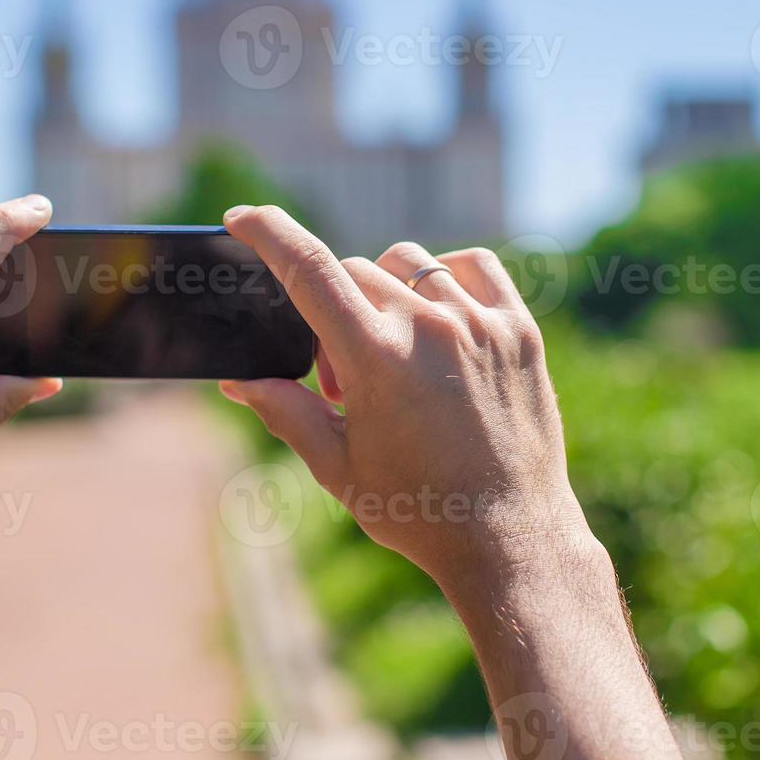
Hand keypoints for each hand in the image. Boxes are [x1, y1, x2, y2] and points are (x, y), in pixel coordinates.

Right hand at [219, 205, 588, 585]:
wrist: (510, 539)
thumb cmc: (418, 510)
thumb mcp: (339, 466)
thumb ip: (286, 411)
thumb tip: (238, 381)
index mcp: (376, 357)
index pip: (308, 267)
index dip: (267, 233)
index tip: (243, 219)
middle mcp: (429, 327)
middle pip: (354, 274)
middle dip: (335, 315)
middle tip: (347, 382)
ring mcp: (481, 324)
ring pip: (408, 265)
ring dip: (386, 296)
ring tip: (397, 360)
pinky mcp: (521, 330)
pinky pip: (473, 266)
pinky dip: (446, 278)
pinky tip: (440, 320)